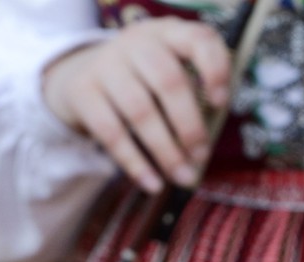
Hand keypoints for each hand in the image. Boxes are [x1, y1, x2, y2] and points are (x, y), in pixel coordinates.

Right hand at [42, 18, 231, 192]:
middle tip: (201, 156)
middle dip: (189, 125)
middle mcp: (136, 42)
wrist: (83, 76)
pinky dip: (135, 163)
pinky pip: (112, 132)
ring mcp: (106, 64)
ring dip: (166, 150)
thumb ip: (193, 96)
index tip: (220, 103)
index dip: (214, 69)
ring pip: (141, 111)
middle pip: (168, 81)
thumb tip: (207, 148)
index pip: (197, 39)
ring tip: (183, 176)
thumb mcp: (168, 74)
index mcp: (167, 34)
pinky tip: (153, 183)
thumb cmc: (142, 83)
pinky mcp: (83, 92)